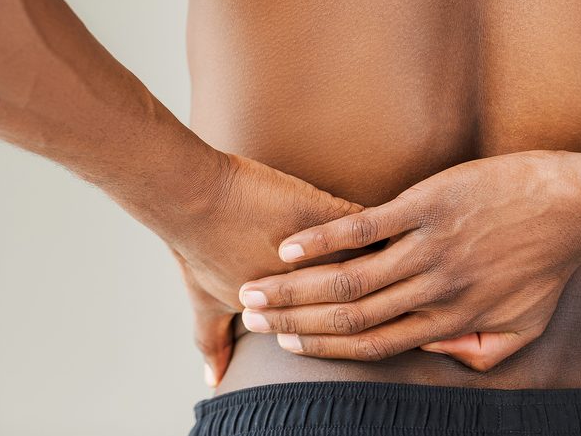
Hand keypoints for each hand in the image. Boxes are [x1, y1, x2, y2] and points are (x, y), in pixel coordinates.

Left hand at [169, 152, 365, 385]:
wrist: (193, 198)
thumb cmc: (193, 247)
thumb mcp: (202, 303)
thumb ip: (212, 343)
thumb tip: (212, 381)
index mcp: (282, 311)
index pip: (323, 318)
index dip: (336, 311)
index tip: (348, 302)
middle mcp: (306, 287)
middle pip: (350, 295)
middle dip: (365, 288)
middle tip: (379, 273)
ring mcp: (319, 253)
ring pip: (364, 261)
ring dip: (377, 258)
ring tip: (387, 249)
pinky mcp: (325, 215)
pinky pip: (360, 222)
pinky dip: (374, 223)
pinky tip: (382, 221)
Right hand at [236, 150, 580, 370]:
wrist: (572, 205)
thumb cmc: (547, 264)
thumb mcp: (525, 323)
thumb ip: (482, 348)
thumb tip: (443, 357)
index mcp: (449, 320)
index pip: (374, 343)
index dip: (325, 347)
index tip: (288, 344)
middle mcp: (431, 291)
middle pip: (349, 316)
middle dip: (293, 320)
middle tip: (252, 316)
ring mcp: (426, 248)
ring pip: (348, 279)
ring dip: (294, 288)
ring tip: (255, 287)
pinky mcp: (424, 206)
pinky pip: (364, 229)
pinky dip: (323, 241)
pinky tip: (289, 248)